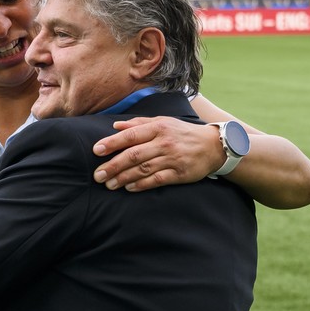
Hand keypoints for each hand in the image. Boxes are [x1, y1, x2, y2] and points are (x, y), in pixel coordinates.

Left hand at [92, 117, 223, 190]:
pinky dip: (141, 185)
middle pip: (133, 155)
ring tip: (109, 184)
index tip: (96, 150)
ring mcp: (172, 159)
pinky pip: (156, 180)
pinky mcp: (179, 174)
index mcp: (158, 128)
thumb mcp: (162, 122)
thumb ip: (138, 124)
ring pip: (143, 169)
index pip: (130, 135)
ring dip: (123, 178)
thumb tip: (115, 126)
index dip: (112, 143)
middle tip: (98, 175)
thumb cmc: (182, 133)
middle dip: (113, 165)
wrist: (213, 146)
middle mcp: (164, 142)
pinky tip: (129, 188)